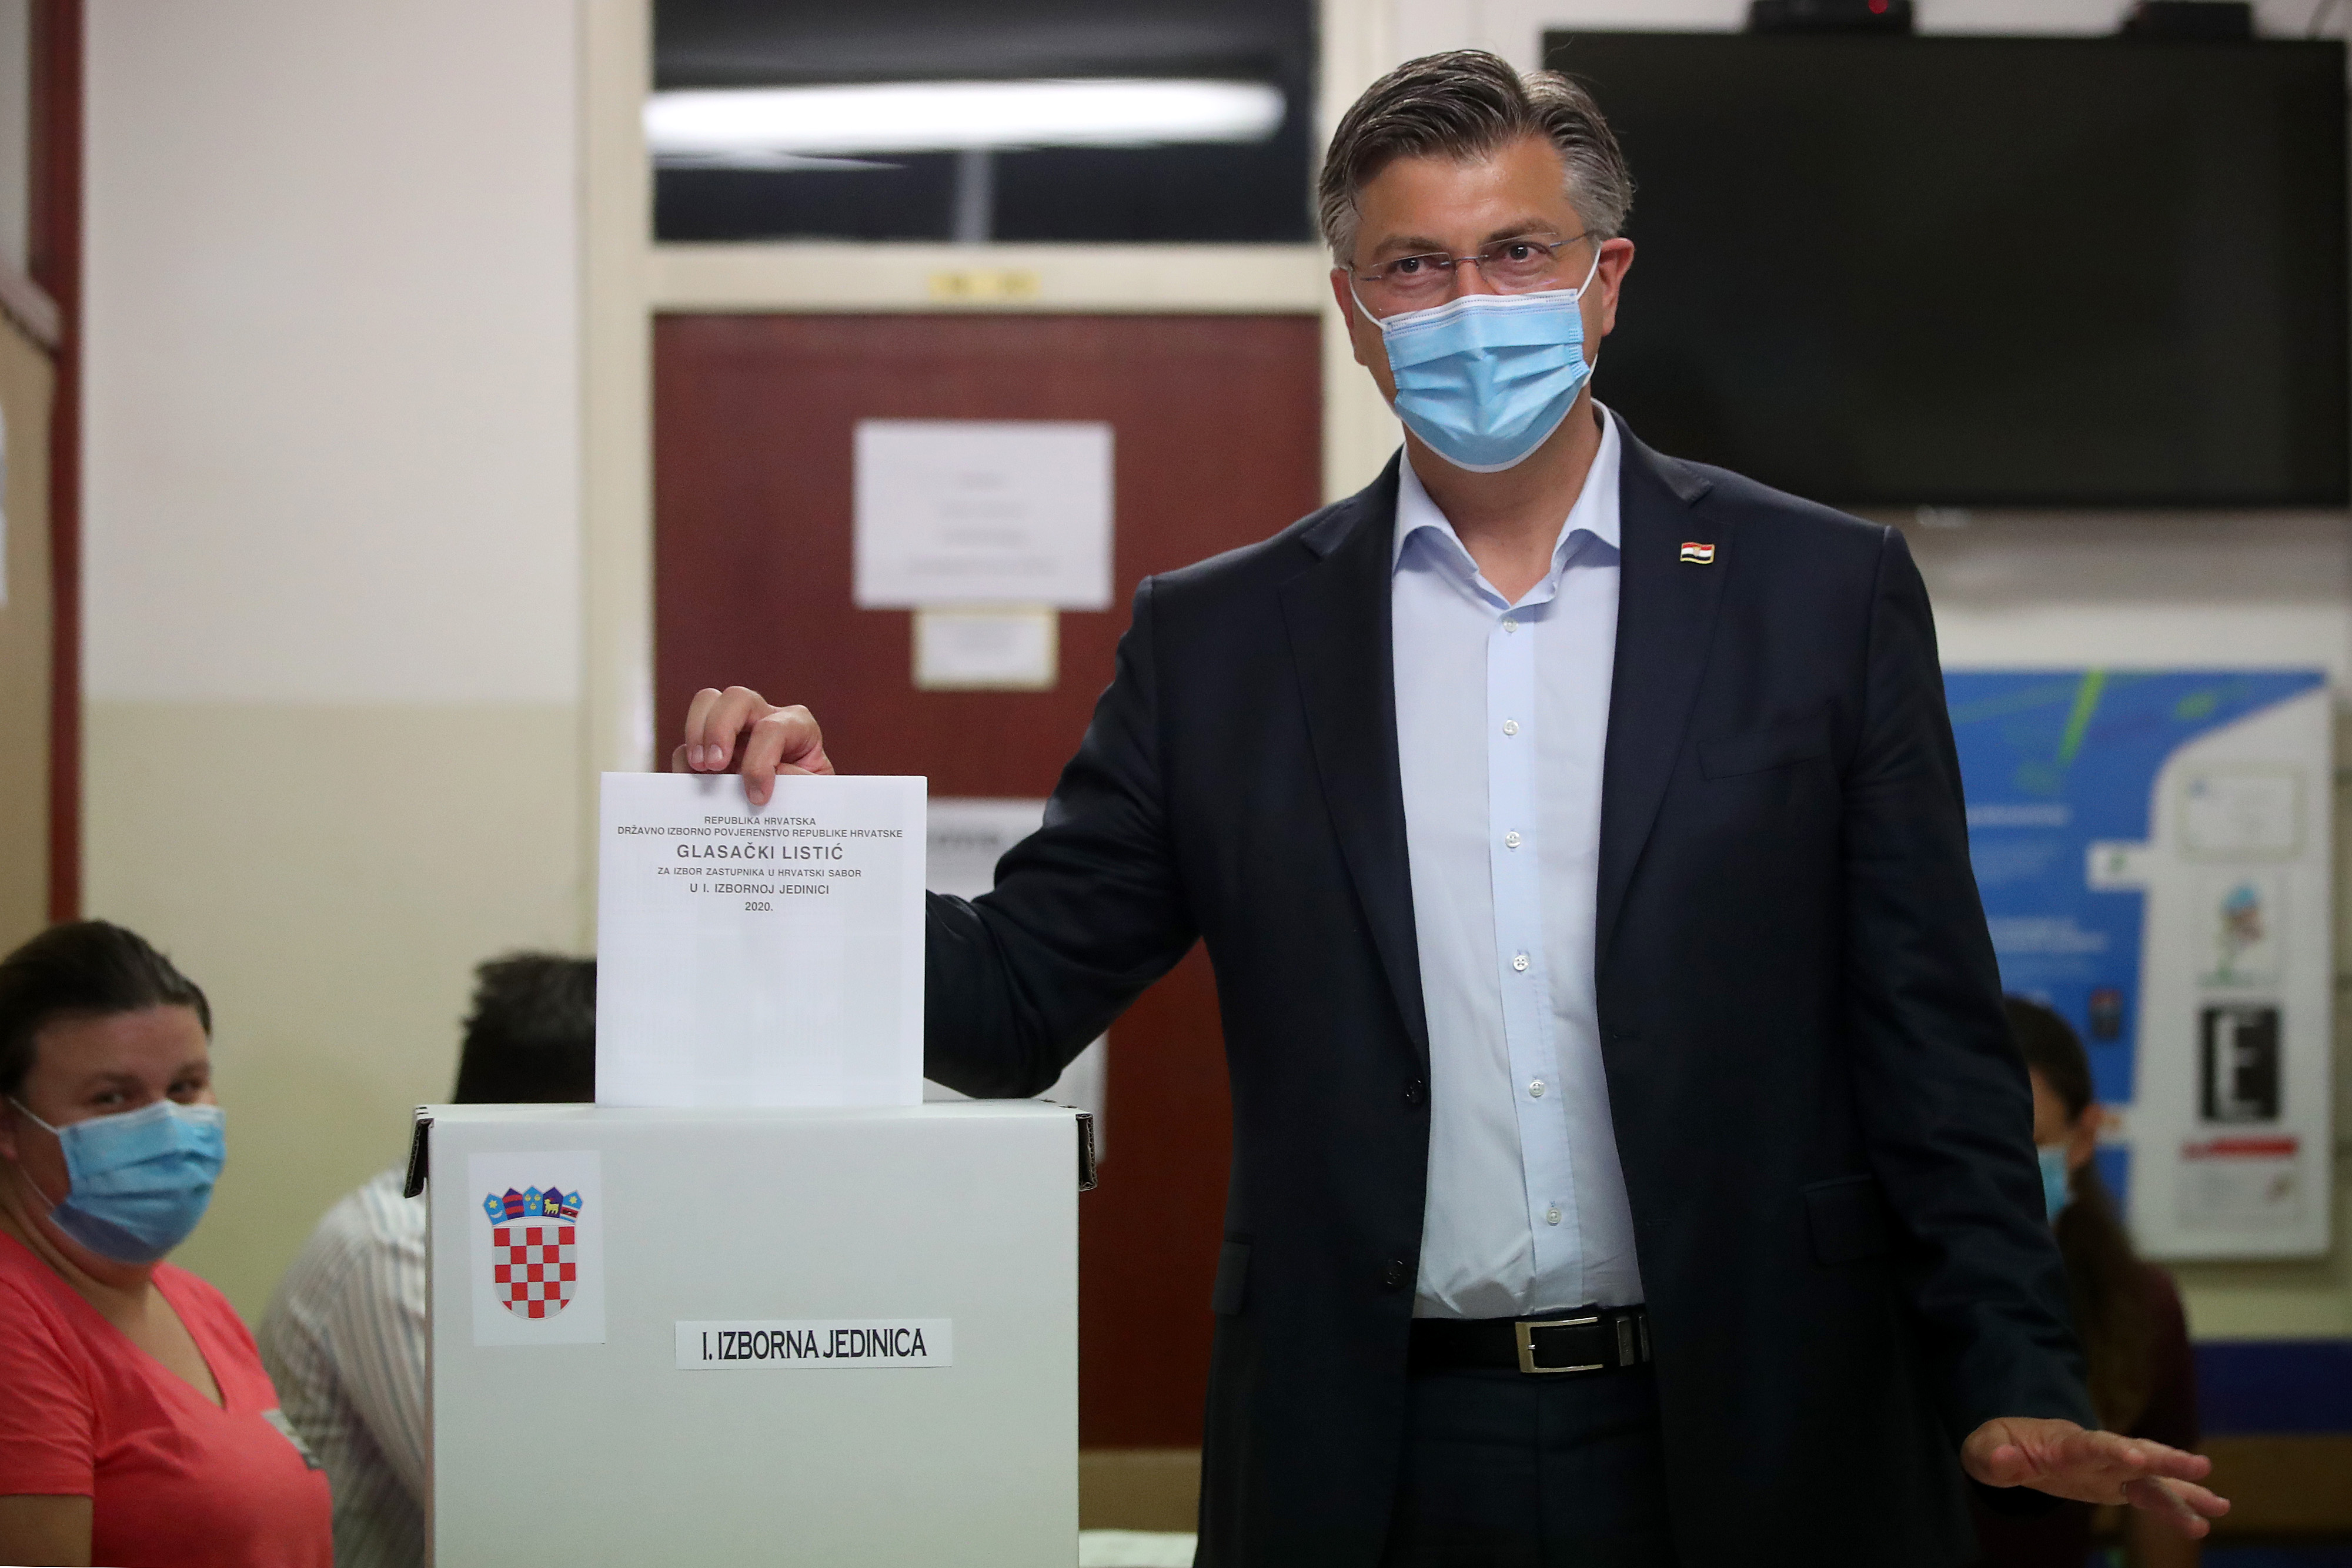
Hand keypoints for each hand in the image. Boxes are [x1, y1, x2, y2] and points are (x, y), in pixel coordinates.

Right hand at [671, 686, 833, 805]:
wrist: (799, 812)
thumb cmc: (811, 797)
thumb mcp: (816, 794)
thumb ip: (801, 783)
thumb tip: (772, 774)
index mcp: (797, 726)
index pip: (773, 729)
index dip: (761, 762)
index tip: (758, 797)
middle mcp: (764, 718)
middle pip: (737, 698)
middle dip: (720, 729)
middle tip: (715, 766)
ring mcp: (735, 730)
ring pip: (707, 702)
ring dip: (697, 733)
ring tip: (701, 768)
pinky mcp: (712, 749)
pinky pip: (687, 743)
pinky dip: (684, 761)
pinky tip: (693, 783)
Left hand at [1963, 1417, 2227, 1537]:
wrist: (2011, 1446)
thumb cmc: (1998, 1447)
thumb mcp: (1984, 1452)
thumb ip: (1994, 1457)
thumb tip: (2006, 1459)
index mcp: (2061, 1443)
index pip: (2090, 1444)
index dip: (2113, 1449)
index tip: (2138, 1457)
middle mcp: (2094, 1451)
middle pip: (2133, 1451)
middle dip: (2165, 1458)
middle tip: (2200, 1466)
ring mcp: (2109, 1467)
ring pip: (2152, 1476)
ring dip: (2184, 1488)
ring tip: (2221, 1505)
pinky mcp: (2116, 1484)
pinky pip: (2150, 1496)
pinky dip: (2175, 1508)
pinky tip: (2202, 1524)